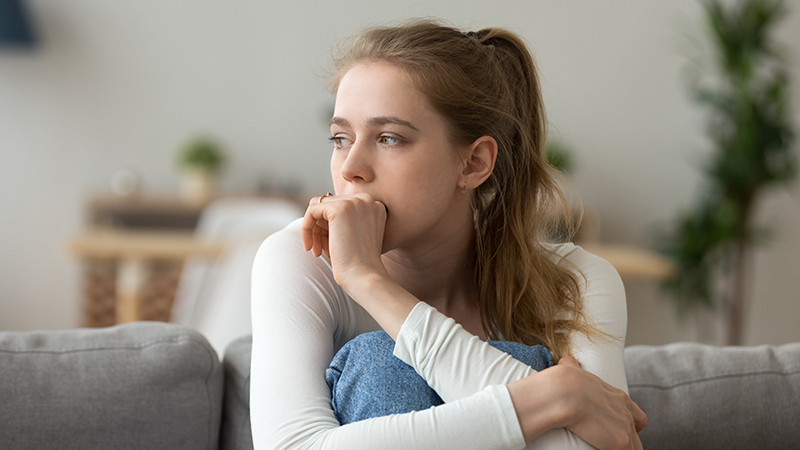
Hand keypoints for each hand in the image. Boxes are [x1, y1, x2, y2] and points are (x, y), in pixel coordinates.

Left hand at [301, 193, 388, 289]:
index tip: (329, 246)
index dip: (331, 226)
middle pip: (329, 205)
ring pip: (319, 207)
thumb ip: (345, 220)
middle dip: (321, 228)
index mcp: (374, 205)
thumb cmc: (360, 264)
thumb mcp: (357, 236)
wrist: (364, 276)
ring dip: (314, 230)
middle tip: (320, 250)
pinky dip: (306, 228)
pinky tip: (310, 248)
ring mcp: (354, 202)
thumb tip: (317, 208)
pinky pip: (311, 210)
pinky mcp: (339, 208)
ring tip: (317, 251)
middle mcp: (367, 199)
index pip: (341, 205)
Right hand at [508, 356, 646, 449]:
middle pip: (636, 435)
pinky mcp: (620, 442)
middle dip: (627, 441)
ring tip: (603, 447)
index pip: (637, 416)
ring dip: (622, 448)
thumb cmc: (563, 380)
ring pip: (634, 447)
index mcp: (618, 397)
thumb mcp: (573, 370)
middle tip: (609, 442)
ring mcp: (625, 428)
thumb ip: (574, 367)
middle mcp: (626, 412)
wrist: (563, 391)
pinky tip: (598, 449)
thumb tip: (567, 361)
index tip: (617, 430)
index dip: (631, 426)